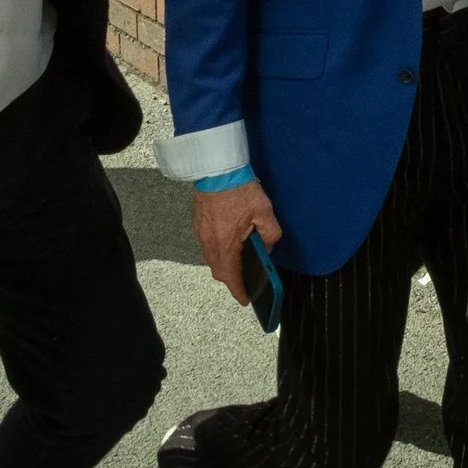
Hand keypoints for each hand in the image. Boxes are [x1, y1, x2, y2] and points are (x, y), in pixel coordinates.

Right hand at [193, 179, 282, 305]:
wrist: (216, 169)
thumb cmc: (239, 190)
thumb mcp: (264, 212)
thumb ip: (270, 235)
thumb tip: (267, 248)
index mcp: (226, 245)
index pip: (231, 277)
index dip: (238, 291)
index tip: (244, 299)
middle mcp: (210, 243)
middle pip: (219, 271)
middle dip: (231, 279)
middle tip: (244, 281)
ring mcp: (201, 233)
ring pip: (211, 258)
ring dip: (224, 264)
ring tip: (238, 262)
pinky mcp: (198, 223)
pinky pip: (207, 245)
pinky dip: (217, 250)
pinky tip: (228, 242)